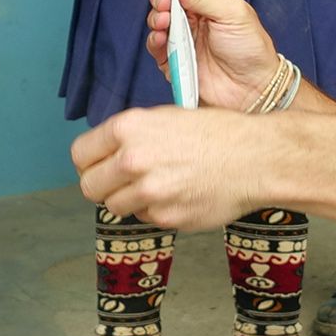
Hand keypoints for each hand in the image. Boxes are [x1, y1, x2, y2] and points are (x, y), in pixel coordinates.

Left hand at [73, 107, 267, 228]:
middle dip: (102, 185)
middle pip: (89, 186)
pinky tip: (179, 194)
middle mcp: (132, 160)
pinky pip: (146, 217)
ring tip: (158, 185)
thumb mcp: (166, 118)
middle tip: (120, 182)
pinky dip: (157, 210)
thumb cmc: (216, 133)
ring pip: (115, 206)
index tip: (98, 166)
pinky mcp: (165, 217)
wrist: (255, 158)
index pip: (80, 154)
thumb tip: (107, 156)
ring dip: (130, 199)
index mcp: (128, 128)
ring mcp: (148, 192)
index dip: (89, 161)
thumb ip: (131, 137)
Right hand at [145, 0, 278, 110]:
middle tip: (167, 3)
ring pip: (157, 18)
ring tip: (165, 20)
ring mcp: (183, 36)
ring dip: (156, 16)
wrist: (251, 88)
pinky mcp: (175, 58)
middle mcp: (194, 14)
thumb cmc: (250, 48)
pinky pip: (156, 45)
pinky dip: (154, 39)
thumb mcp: (231, 13)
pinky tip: (161, 36)